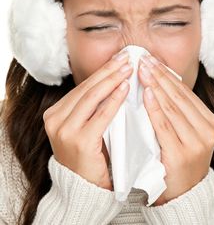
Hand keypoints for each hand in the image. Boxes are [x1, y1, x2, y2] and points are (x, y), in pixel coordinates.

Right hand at [43, 50, 132, 189]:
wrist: (83, 187)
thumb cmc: (88, 154)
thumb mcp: (83, 126)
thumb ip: (91, 106)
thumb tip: (113, 78)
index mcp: (54, 113)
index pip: (82, 87)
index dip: (101, 71)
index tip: (117, 58)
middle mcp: (55, 119)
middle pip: (87, 88)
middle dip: (108, 70)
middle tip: (126, 57)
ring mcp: (65, 131)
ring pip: (92, 97)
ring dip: (112, 80)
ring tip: (128, 68)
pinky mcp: (80, 142)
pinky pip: (101, 115)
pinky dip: (114, 100)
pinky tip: (125, 88)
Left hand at [138, 55, 213, 205]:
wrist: (183, 194)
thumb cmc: (180, 157)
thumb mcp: (186, 131)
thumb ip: (177, 110)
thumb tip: (159, 81)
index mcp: (209, 121)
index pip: (184, 92)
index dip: (167, 74)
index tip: (152, 60)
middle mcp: (207, 130)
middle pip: (178, 96)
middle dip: (159, 75)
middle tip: (144, 59)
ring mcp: (196, 143)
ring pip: (172, 107)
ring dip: (155, 85)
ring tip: (142, 70)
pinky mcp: (181, 154)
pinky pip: (164, 125)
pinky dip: (155, 107)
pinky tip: (147, 93)